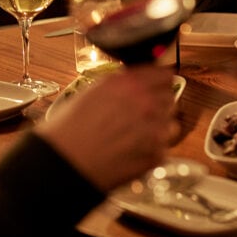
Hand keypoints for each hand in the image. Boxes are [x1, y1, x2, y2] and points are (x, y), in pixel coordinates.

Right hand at [37, 65, 176, 191]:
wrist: (66, 161)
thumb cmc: (71, 128)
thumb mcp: (94, 90)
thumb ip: (123, 83)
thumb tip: (139, 80)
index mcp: (131, 83)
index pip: (164, 74)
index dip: (159, 81)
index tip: (157, 86)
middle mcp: (147, 103)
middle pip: (170, 97)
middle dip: (158, 104)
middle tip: (141, 114)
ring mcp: (154, 129)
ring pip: (170, 123)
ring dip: (158, 127)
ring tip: (135, 135)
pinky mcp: (156, 154)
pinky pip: (163, 147)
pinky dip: (151, 148)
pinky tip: (131, 150)